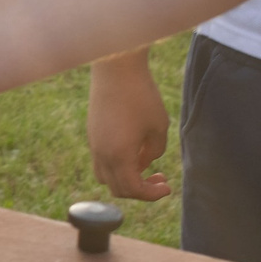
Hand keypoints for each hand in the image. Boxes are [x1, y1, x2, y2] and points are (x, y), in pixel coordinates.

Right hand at [88, 56, 171, 199]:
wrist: (116, 67)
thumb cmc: (141, 95)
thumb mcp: (158, 126)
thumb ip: (155, 151)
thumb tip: (146, 161)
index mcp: (118, 156)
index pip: (133, 189)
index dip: (151, 194)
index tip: (167, 187)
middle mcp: (101, 154)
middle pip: (117, 188)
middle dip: (140, 189)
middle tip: (160, 179)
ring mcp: (94, 143)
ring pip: (105, 176)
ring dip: (125, 178)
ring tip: (144, 166)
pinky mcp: (92, 132)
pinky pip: (101, 160)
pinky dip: (117, 164)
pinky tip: (133, 148)